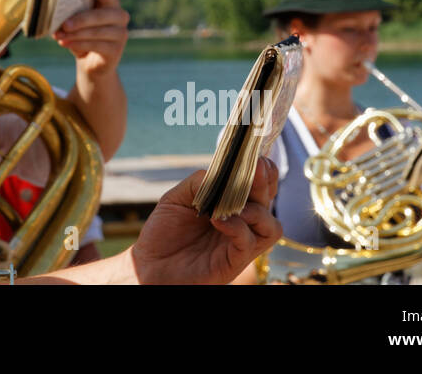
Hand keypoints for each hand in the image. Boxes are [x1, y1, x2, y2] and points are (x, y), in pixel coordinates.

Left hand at [53, 0, 128, 74]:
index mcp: (110, 3)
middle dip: (81, 20)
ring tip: (59, 36)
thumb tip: (53, 10)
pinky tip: (65, 44)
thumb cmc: (81, 35)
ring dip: (76, 34)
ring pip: (97, 32)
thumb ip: (70, 14)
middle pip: (101, 15)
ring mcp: (121, 34)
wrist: (90, 62)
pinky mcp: (116, 50)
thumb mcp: (76, 22)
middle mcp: (120, 16)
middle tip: (64, 25)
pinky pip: (96, 45)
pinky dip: (78, 44)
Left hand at [132, 157, 281, 283]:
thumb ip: (200, 182)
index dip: (263, 170)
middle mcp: (242, 223)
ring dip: (256, 210)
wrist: (150, 265)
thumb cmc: (165, 232)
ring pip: (271, 226)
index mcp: (232, 204)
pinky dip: (237, 228)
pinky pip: (249, 243)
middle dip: (264, 182)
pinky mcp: (234, 261)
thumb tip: (219, 172)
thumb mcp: (177, 198)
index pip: (260, 185)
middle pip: (269, 200)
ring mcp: (240, 244)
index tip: (254, 156)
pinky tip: (218, 220)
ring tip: (231, 206)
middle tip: (253, 170)